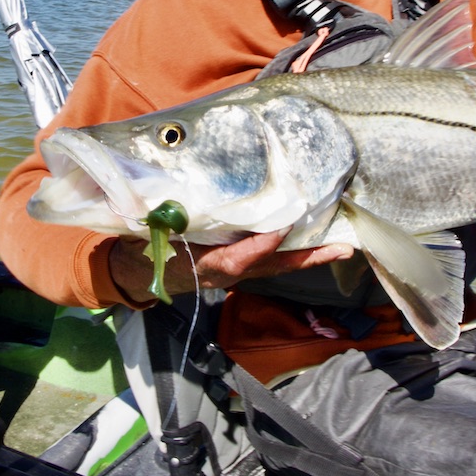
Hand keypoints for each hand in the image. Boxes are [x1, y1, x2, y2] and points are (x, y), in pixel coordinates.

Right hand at [109, 229, 354, 301]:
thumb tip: (168, 200)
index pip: (239, 259)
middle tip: (342, 249)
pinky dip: (290, 253)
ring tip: (341, 247)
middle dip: (307, 260)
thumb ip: (162, 221)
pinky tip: (311, 242)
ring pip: (274, 266)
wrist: (133, 275)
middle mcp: (224, 274)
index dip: (262, 244)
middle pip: (271, 268)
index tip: (284, 224)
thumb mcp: (146, 235)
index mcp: (203, 265)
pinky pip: (267, 262)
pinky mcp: (234, 268)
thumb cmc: (140, 250)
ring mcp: (231, 273)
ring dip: (306, 258)